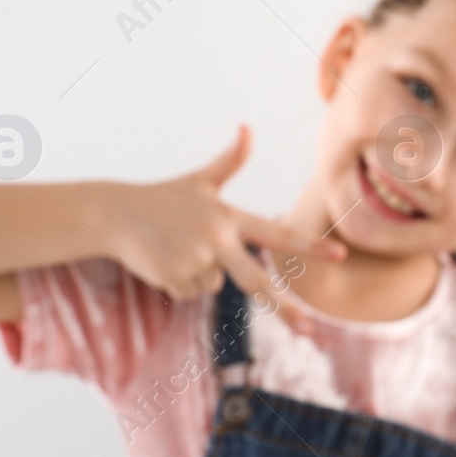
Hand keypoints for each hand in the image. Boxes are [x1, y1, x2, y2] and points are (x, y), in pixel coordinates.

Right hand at [101, 125, 344, 333]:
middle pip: (257, 282)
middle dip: (284, 308)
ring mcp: (196, 258)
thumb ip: (229, 160)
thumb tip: (246, 127)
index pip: (277, 235)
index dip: (309, 246)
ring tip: (175, 248)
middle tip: (309, 329)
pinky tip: (162, 260)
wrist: (115, 212)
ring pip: (215, 285)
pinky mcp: (175, 275)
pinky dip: (178, 282)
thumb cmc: (164, 197)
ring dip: (197, 273)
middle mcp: (217, 238)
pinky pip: (191, 291)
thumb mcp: (200, 181)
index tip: (340, 255)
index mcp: (230, 216)